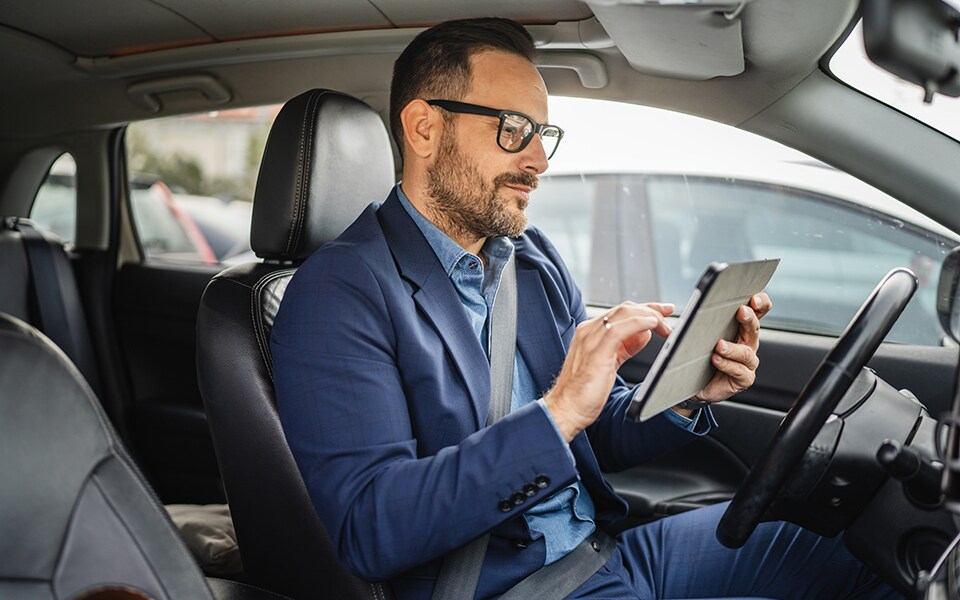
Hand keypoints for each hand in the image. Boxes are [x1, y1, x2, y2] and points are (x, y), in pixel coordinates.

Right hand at [545, 302, 673, 441]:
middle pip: (625, 308)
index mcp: (590, 333)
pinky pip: (619, 329)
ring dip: (649, 316)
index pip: (621, 312)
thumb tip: (644, 334)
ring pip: (624, 313)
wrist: (566, 409)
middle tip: (669, 318)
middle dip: (651, 310)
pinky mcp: (596, 351)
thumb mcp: (609, 363)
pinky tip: (652, 325)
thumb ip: (625, 347)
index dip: (645, 309)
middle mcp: (589, 331)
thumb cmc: (584, 392)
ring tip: (664, 326)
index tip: (664, 311)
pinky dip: (639, 323)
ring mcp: (590, 339)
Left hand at [692, 292, 771, 404]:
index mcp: (741, 327)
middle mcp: (748, 343)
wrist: (693, 382)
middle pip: (755, 328)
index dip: (761, 303)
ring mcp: (747, 362)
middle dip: (749, 318)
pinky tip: (716, 359)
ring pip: (745, 353)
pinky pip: (739, 371)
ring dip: (732, 348)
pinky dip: (727, 364)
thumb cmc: (697, 354)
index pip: (758, 311)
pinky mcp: (744, 378)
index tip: (754, 298)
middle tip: (741, 311)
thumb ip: (692, 319)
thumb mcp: (695, 332)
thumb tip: (675, 307)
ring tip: (719, 345)